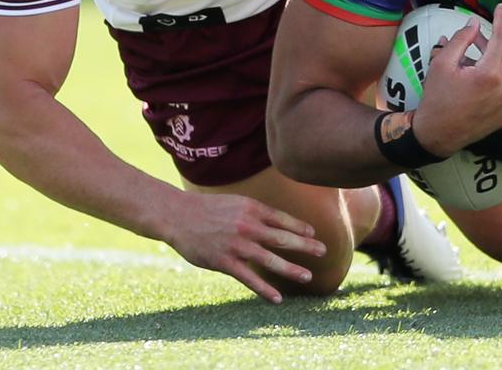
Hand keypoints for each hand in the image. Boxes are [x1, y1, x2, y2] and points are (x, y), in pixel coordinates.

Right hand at [164, 191, 326, 303]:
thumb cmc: (206, 209)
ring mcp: (237, 245)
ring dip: (291, 269)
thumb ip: (254, 212)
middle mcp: (248, 226)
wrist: (178, 215)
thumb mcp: (235, 202)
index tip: (313, 234)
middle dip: (305, 246)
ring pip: (271, 259)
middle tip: (323, 251)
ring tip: (308, 277)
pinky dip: (265, 289)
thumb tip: (274, 221)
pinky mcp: (225, 262)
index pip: (282, 219)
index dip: (300, 227)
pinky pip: (249, 278)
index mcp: (252, 208)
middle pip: (283, 238)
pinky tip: (277, 298)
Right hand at [414, 4, 501, 156]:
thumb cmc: (436, 99)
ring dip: (501, 53)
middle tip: (499, 21)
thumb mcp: (442, 63)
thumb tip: (475, 23)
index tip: (500, 8)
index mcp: (490, 75)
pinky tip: (482, 69)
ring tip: (482, 44)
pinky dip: (499, 73)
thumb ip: (461, 39)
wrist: (437, 135)